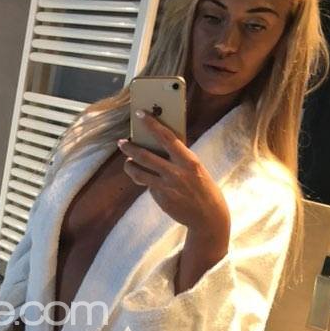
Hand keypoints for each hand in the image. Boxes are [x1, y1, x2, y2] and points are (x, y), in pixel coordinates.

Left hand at [117, 110, 230, 240]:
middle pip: (145, 156)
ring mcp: (167, 187)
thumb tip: (159, 145)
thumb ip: (179, 158)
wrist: (208, 216)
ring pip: (139, 173)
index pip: (167, 137)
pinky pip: (148, 186)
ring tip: (128, 162)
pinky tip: (149, 181)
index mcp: (189, 160)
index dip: (152, 124)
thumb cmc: (203, 187)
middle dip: (130, 148)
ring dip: (129, 166)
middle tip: (121, 143)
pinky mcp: (161, 199)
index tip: (140, 114)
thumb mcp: (195, 168)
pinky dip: (146, 181)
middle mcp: (176, 172)